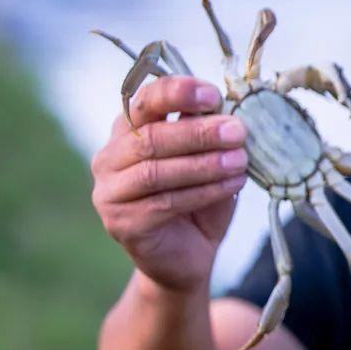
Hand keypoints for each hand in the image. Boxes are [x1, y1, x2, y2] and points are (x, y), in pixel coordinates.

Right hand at [90, 76, 247, 291]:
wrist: (188, 255)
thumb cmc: (198, 199)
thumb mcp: (206, 159)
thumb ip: (207, 133)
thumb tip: (228, 108)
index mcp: (128, 131)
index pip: (144, 101)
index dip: (177, 93)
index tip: (213, 95)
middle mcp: (110, 157)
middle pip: (150, 137)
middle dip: (199, 132)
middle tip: (238, 132)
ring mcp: (110, 192)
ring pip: (156, 171)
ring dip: (203, 163)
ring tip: (240, 161)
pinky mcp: (121, 223)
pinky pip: (164, 202)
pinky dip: (203, 191)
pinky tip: (232, 184)